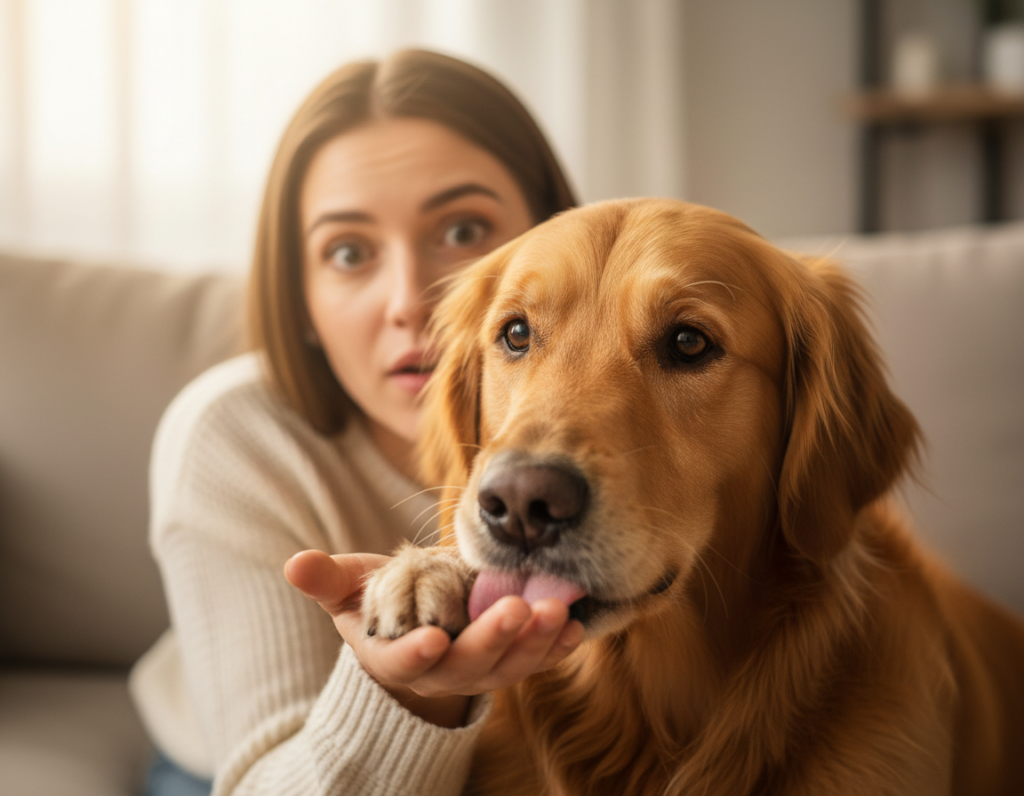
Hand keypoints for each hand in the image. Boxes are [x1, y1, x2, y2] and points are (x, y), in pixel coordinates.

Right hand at [284, 550, 583, 726]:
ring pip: (511, 664)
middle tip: (514, 609)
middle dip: (493, 638)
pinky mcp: (513, 659)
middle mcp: (443, 671)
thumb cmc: (383, 603)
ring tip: (557, 610)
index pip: (404, 661)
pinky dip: (557, 645)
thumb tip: (294, 565)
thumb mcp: (352, 591)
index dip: (416, 652)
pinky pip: (538, 658)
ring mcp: (482, 669)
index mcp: (397, 656)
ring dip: (535, 640)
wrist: (422, 626)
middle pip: (469, 664)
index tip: (432, 637)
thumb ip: (328, 581)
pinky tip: (575, 625)